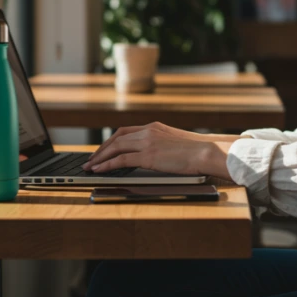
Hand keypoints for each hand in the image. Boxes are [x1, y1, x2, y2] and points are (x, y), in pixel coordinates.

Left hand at [82, 122, 234, 179]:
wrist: (207, 152)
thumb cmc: (197, 151)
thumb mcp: (175, 143)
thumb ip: (162, 145)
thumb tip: (155, 156)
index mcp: (154, 127)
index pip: (125, 131)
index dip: (111, 141)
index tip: (103, 149)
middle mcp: (148, 131)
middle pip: (116, 138)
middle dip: (101, 149)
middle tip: (91, 159)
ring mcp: (147, 142)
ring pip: (115, 147)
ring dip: (100, 157)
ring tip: (90, 166)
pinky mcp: (148, 156)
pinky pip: (121, 159)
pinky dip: (107, 164)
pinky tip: (99, 170)